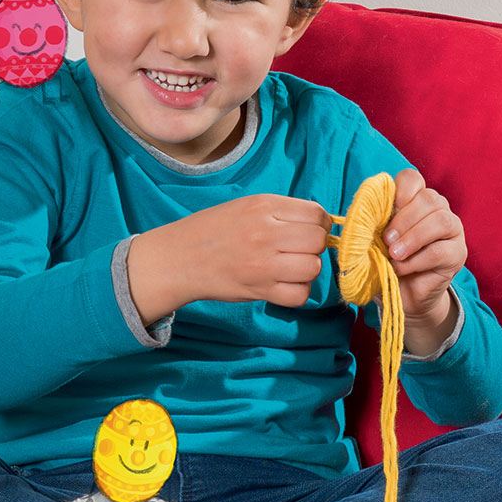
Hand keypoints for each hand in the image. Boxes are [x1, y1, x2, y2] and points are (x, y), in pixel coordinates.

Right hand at [129, 194, 331, 320]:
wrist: (179, 258)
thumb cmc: (214, 230)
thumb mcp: (247, 206)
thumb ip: (283, 212)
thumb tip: (322, 224)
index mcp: (263, 206)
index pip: (317, 214)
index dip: (321, 224)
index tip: (311, 230)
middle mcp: (264, 233)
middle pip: (318, 240)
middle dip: (315, 246)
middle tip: (299, 250)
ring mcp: (262, 264)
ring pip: (313, 267)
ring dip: (308, 269)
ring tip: (291, 267)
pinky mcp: (259, 290)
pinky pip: (299, 295)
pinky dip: (298, 292)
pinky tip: (285, 284)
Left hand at [383, 169, 466, 352]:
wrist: (401, 295)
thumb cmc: (385, 262)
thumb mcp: (372, 241)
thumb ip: (369, 225)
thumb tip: (360, 217)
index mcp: (414, 199)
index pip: (412, 179)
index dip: (401, 189)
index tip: (389, 208)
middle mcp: (437, 209)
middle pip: (428, 198)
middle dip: (404, 218)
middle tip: (386, 240)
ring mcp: (452, 230)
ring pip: (440, 221)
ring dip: (413, 237)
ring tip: (394, 254)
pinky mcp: (457, 254)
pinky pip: (440, 251)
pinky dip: (417, 260)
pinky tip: (401, 268)